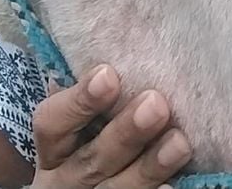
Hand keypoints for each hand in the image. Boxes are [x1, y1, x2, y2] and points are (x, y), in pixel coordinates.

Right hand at [29, 65, 191, 187]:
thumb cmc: (92, 140)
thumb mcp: (80, 125)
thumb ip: (89, 97)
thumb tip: (107, 55)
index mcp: (54, 149)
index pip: (52, 124)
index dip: (78, 101)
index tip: (108, 74)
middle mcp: (66, 179)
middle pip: (91, 159)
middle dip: (125, 132)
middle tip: (156, 103)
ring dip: (150, 166)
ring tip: (180, 142)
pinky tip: (174, 185)